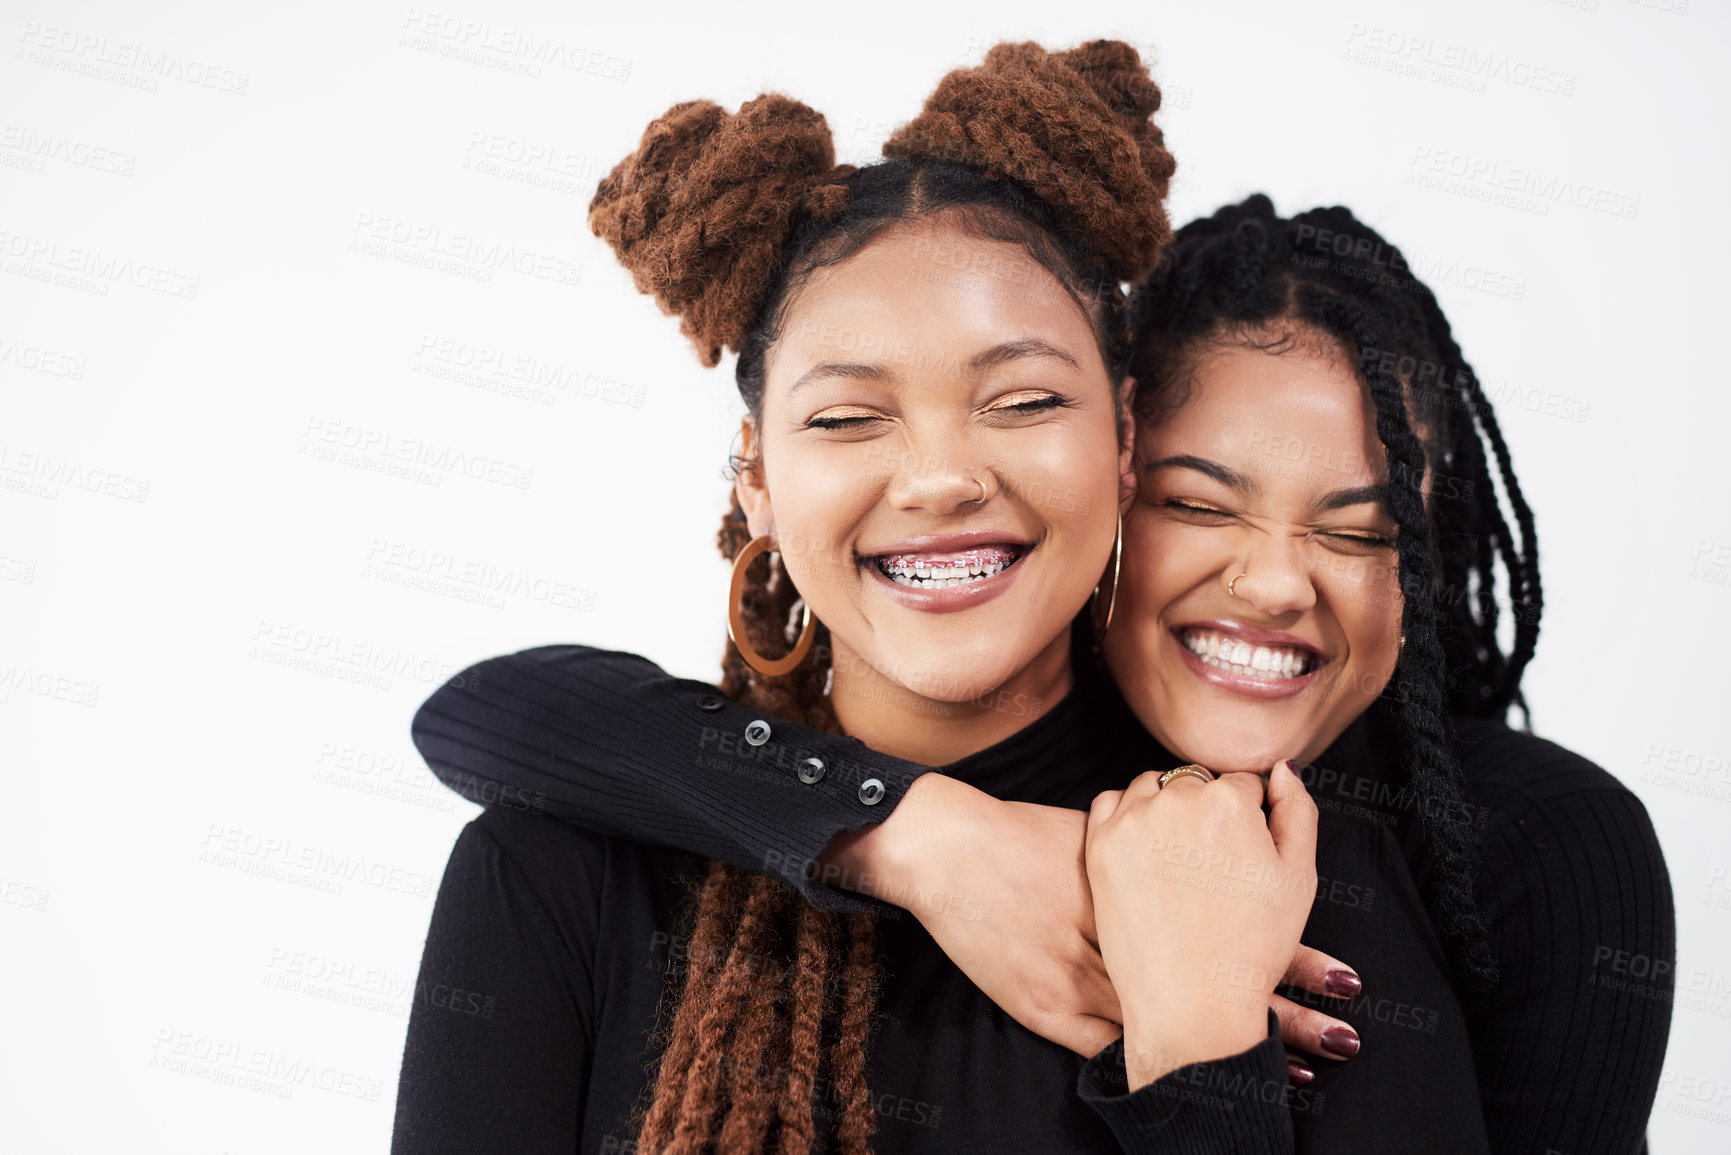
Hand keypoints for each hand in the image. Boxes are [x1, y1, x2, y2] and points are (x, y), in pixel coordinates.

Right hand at [820, 770, 1354, 1062]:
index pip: (1231, 930)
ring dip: (1234, 1051)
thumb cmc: (1023, 838)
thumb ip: (1153, 855)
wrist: (947, 849)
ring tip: (1300, 1077)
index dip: (1288, 958)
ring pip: (1174, 1024)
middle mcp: (1120, 942)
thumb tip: (1207, 852)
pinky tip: (1196, 1091)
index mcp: (1142, 893)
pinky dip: (1156, 1069)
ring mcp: (1084, 982)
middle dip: (1282, 1013)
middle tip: (1344, 1036)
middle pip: (1213, 983)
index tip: (1342, 976)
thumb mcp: (1101, 837)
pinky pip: (1109, 1047)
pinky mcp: (1047, 1008)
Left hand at [1085, 761, 1319, 1089]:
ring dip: (1165, 807)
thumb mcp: (1299, 878)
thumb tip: (1282, 769)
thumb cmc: (1251, 946)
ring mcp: (1134, 820)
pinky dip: (1126, 816)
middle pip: (1197, 782)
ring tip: (1177, 861)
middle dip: (1206, 812)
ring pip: (1153, 787)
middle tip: (1209, 867)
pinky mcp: (1099, 844)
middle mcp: (1179, 799)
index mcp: (1230, 801)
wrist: (1192, 1002)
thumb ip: (1298, 811)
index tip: (1240, 857)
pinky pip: (1111, 803)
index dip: (1247, 820)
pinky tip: (1142, 851)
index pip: (1242, 785)